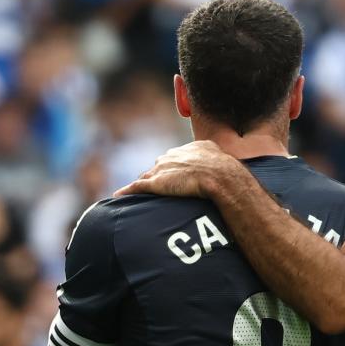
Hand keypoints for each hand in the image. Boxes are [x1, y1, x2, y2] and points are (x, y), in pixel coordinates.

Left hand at [116, 141, 236, 198]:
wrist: (220, 175)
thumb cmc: (224, 169)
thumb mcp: (219, 155)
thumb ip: (215, 156)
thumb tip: (224, 163)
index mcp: (187, 149)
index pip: (175, 158)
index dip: (174, 168)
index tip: (175, 176)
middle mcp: (172, 156)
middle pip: (159, 166)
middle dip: (158, 175)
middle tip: (160, 187)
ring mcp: (163, 169)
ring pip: (148, 176)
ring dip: (144, 184)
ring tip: (138, 193)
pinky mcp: (157, 183)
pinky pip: (138, 187)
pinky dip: (128, 191)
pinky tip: (120, 195)